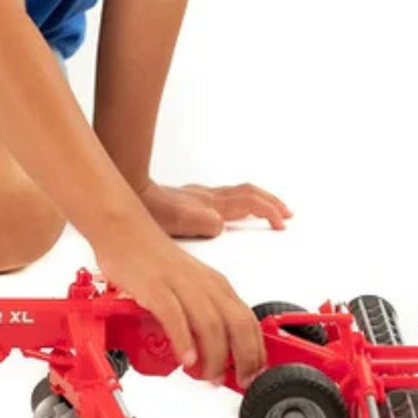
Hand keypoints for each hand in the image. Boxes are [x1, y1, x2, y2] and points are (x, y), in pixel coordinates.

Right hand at [94, 219, 266, 387]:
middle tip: (236, 381)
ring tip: (207, 376)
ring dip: (214, 358)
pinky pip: (175, 317)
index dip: (255, 353)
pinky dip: (184, 341)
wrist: (124, 230)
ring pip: (211, 325)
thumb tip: (216, 350)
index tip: (251, 374)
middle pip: (238, 325)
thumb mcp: (191, 284)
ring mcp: (180, 285)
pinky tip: (186, 359)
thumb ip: (204, 312)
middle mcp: (204, 284)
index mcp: (216, 285)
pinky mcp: (155, 288)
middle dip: (243, 359)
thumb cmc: (154, 259)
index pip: (249, 322)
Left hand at [136, 179, 292, 237]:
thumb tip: (220, 225)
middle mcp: (208, 197)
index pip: (249, 202)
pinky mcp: (189, 198)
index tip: (281, 224)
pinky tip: (234, 211)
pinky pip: (223, 196)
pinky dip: (238, 201)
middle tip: (286, 214)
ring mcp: (199, 196)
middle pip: (248, 194)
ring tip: (269, 209)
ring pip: (236, 193)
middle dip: (270, 203)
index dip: (268, 211)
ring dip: (257, 200)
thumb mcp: (179, 221)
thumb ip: (203, 222)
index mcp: (210, 204)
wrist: (130, 193)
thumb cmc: (150, 210)